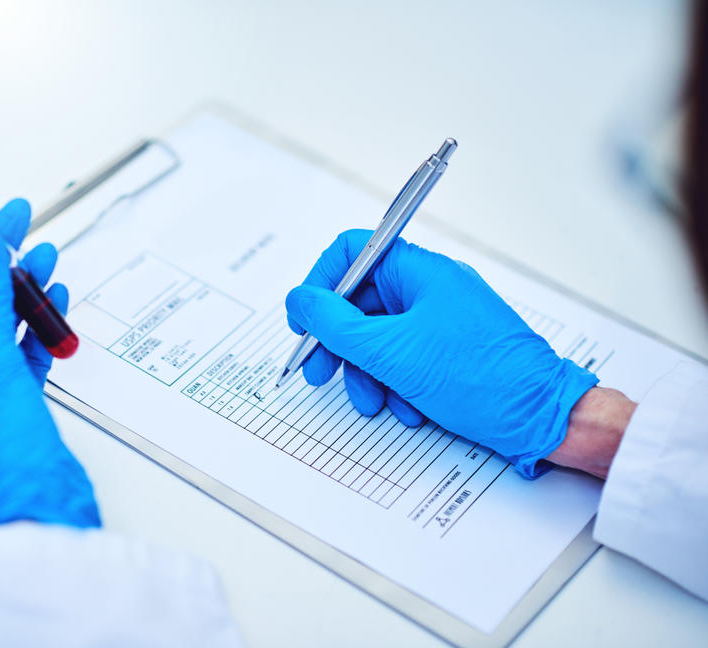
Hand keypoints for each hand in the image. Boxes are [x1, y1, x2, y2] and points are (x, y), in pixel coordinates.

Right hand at [285, 229, 598, 477]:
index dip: (319, 285)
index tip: (304, 322)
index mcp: (418, 270)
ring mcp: (440, 319)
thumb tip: (300, 299)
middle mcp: (428, 287)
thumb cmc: (480, 377)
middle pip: (360, 302)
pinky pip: (404, 358)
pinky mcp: (449, 350)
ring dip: (367, 373)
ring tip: (374, 403)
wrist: (542, 417)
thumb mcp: (391, 352)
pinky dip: (397, 384)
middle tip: (318, 373)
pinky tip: (408, 408)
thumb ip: (336, 324)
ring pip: (379, 337)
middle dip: (337, 343)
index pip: (351, 252)